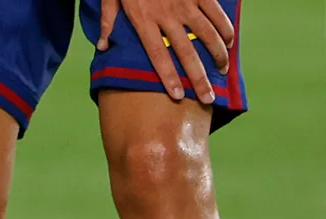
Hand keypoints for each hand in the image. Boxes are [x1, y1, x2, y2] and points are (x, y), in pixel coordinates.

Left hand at [97, 0, 232, 103]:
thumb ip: (107, 21)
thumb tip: (101, 46)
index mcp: (143, 21)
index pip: (158, 56)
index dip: (168, 77)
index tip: (177, 95)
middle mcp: (166, 16)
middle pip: (185, 52)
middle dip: (199, 77)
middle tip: (209, 97)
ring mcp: (185, 3)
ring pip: (206, 34)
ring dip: (217, 54)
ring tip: (222, 70)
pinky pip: (216, 12)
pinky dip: (225, 27)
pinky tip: (229, 41)